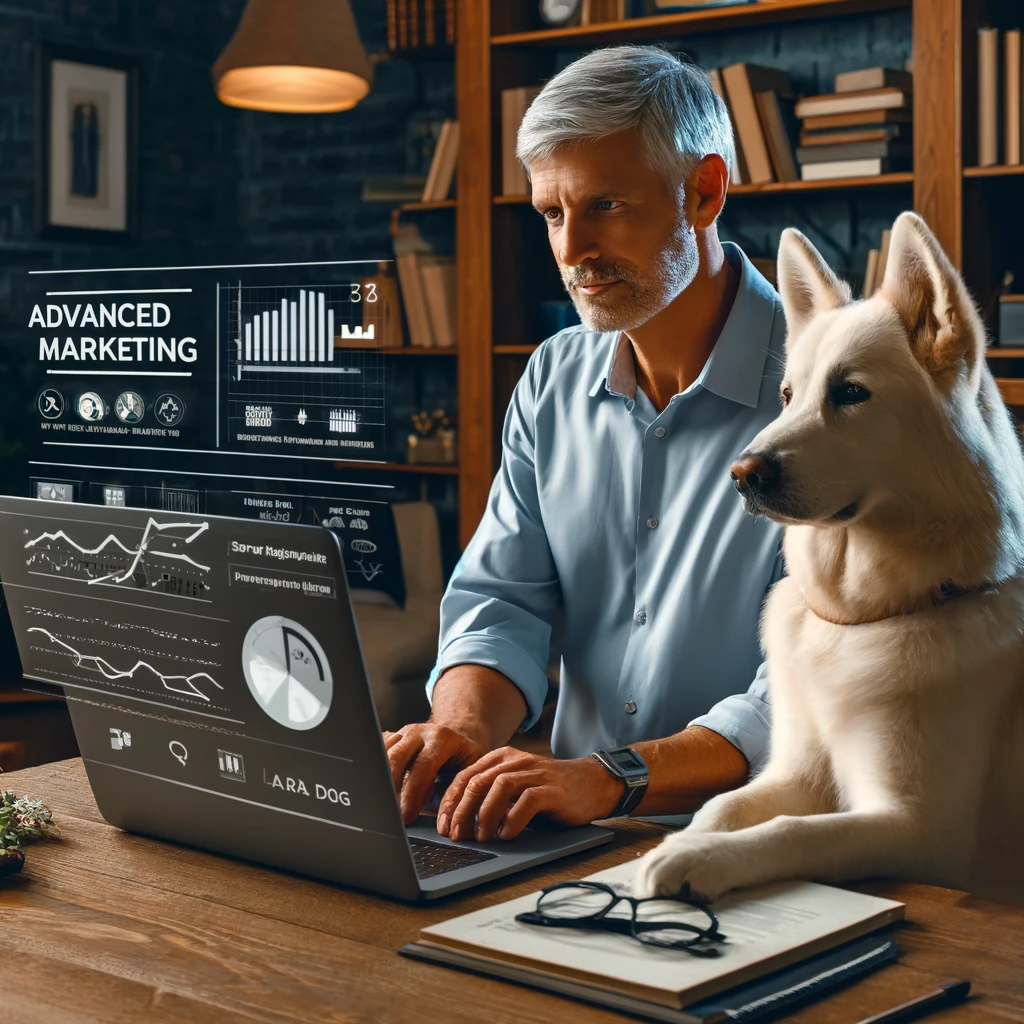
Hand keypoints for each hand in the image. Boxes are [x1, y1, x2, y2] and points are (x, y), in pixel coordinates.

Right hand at [384, 723, 486, 824]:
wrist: (458, 740)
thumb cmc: (463, 763)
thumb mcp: (467, 775)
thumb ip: (453, 796)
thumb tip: (443, 822)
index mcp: (442, 738)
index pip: (423, 766)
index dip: (413, 793)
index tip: (406, 816)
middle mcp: (420, 731)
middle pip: (397, 757)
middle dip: (391, 788)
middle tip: (391, 813)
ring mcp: (403, 733)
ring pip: (383, 754)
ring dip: (381, 782)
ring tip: (384, 806)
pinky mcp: (392, 738)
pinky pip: (377, 754)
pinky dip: (376, 773)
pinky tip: (378, 792)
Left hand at [436, 748, 623, 841]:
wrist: (592, 784)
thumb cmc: (549, 791)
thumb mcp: (515, 788)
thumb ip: (490, 795)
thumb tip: (457, 822)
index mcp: (501, 758)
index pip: (466, 776)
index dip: (451, 801)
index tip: (443, 825)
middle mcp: (515, 761)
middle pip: (478, 782)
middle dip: (462, 811)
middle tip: (456, 835)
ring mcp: (534, 773)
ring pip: (498, 788)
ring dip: (484, 815)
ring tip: (480, 837)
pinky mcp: (551, 789)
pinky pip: (526, 801)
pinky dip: (512, 820)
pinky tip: (506, 835)